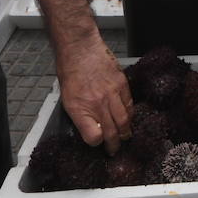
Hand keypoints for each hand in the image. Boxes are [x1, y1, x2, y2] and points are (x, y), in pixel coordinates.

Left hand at [57, 39, 133, 154]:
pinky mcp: (121, 83)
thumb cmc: (70, 71)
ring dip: (125, 131)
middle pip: (112, 132)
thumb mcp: (67, 98)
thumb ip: (80, 115)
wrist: (80, 48)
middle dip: (115, 144)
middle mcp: (97, 103)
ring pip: (124, 120)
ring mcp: (111, 93)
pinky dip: (130, 113)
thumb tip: (91, 128)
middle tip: (115, 149)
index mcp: (80, 109)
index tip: (97, 142)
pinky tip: (127, 116)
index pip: (93, 137)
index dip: (96, 142)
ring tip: (124, 136)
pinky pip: (129, 104)